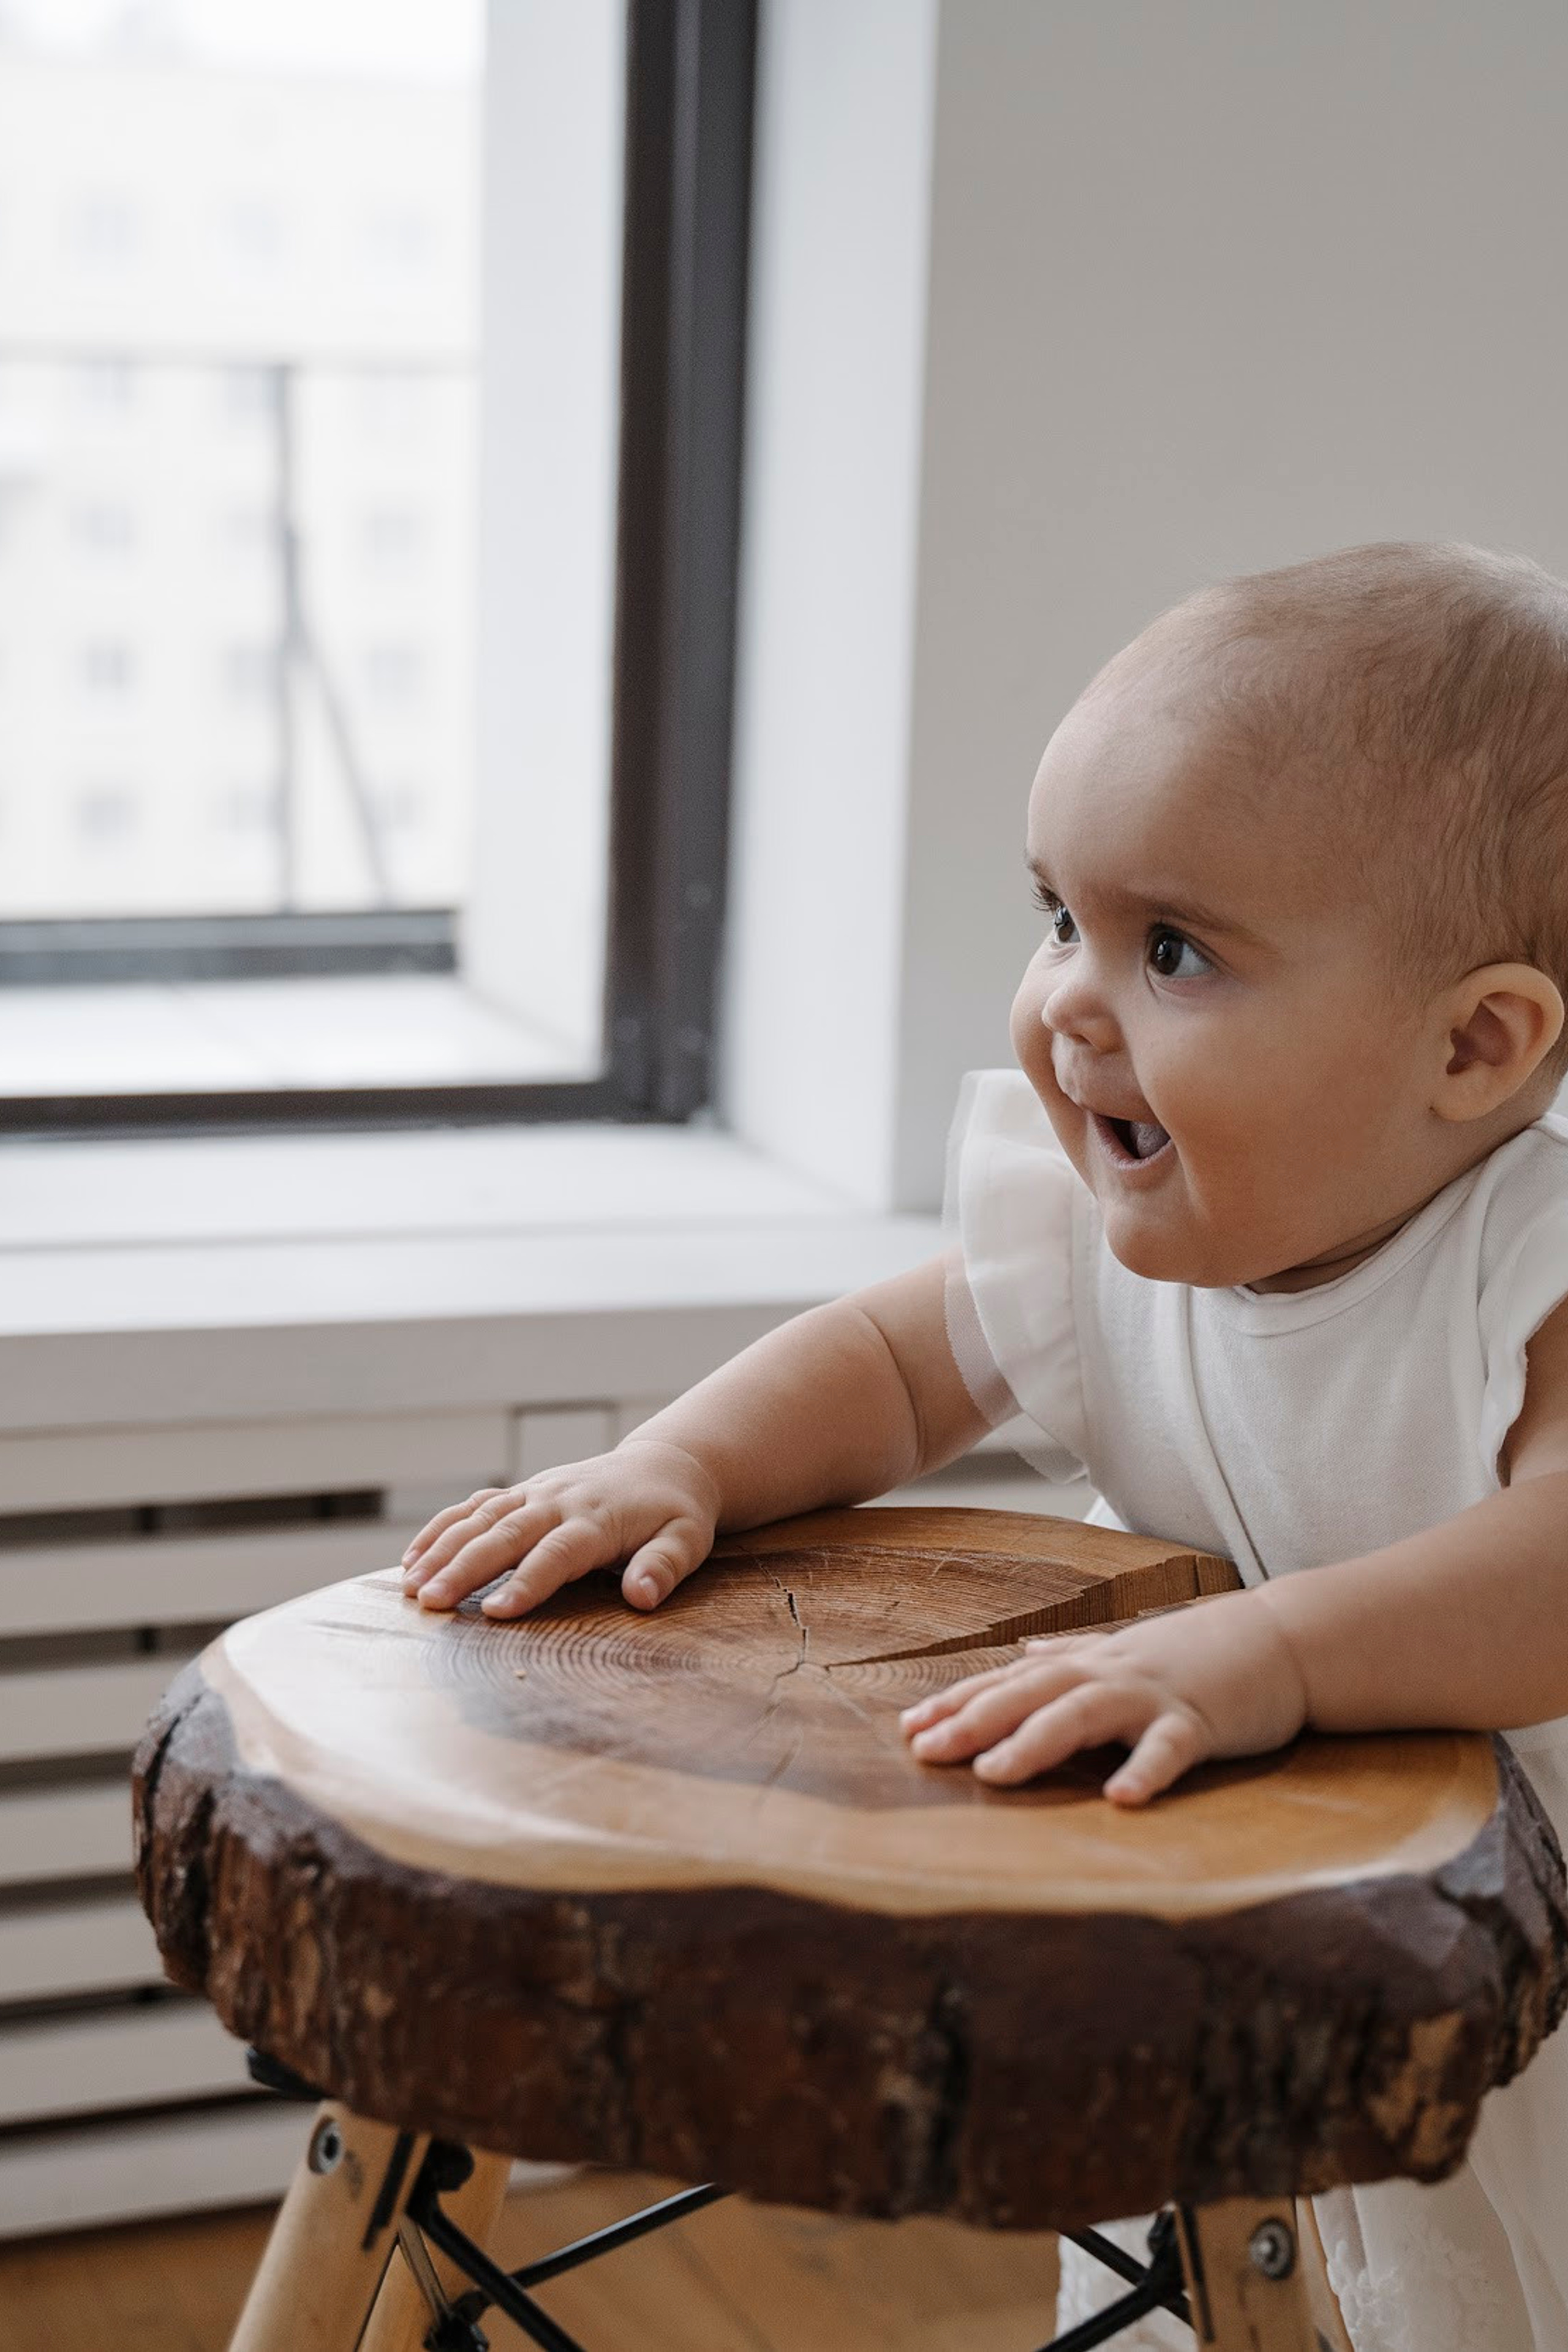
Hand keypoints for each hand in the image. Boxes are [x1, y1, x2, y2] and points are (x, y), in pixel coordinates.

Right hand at [400, 1439, 721, 1617]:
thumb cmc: (674, 1514)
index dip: (527, 1583)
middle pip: (505, 1535)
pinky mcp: (521, 1493)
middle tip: (431, 1603)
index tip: (497, 1614)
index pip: (557, 1553)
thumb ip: (663, 1566)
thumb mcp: (685, 1540)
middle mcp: (558, 1502)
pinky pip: (473, 1506)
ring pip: (479, 1518)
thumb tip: (643, 1596)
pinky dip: (440, 1529)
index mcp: (597, 1519)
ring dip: (441, 1550)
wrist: (662, 1467)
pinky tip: (412, 1559)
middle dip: (465, 1569)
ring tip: (410, 1587)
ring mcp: (534, 1493)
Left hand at [897, 1591, 1308, 1804]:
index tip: (908, 1730)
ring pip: (1084, 1713)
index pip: (1009, 1683)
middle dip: (974, 1721)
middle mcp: (1108, 1674)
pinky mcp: (1200, 1721)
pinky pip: (1170, 1748)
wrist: (1278, 1639)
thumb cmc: (1194, 1653)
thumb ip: (1071, 1655)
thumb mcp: (1123, 1651)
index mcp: (1086, 1665)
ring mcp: (1153, 1695)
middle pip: (1030, 1694)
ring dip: (1036, 1742)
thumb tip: (1023, 1653)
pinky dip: (1145, 1769)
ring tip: (993, 1775)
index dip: (959, 1704)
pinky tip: (1121, 1799)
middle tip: (924, 1753)